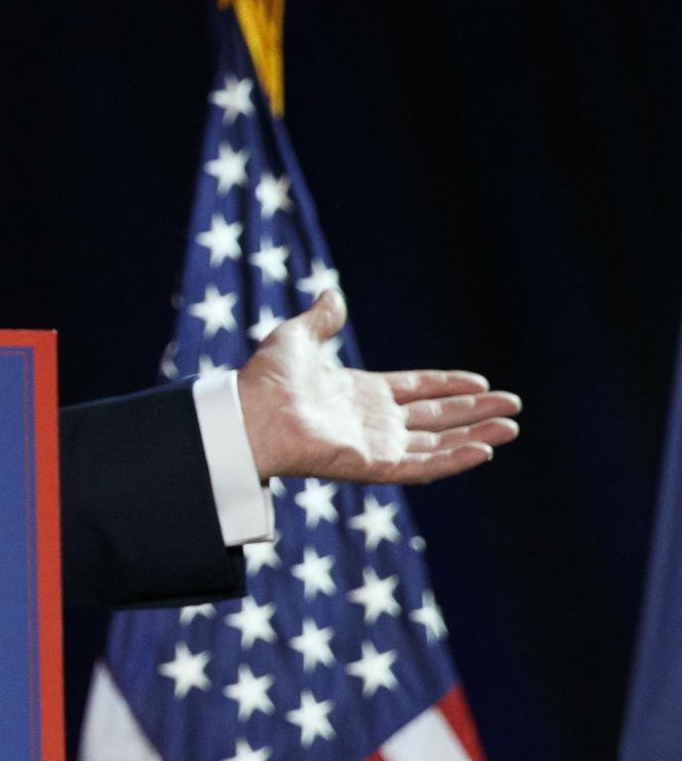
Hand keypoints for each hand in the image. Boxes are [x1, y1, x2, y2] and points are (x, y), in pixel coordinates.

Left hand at [237, 288, 520, 485]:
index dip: (448, 386)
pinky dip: (453, 460)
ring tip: (511, 428)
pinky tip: (483, 451)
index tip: (481, 381)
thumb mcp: (296, 338)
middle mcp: (372, 422)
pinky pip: (421, 466)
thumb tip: (331, 294)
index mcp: (359, 393)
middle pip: (436, 417)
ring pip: (437, 443)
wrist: (249, 412)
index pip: (416, 390)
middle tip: (512, 406)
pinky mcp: (372, 466)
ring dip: (475, 436)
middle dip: (474, 412)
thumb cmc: (265, 379)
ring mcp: (374, 445)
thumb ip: (321, 320)